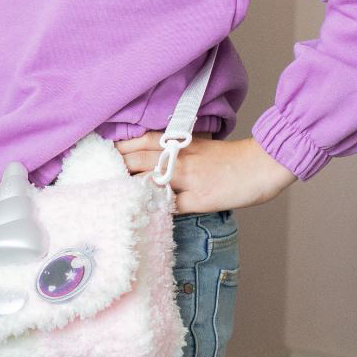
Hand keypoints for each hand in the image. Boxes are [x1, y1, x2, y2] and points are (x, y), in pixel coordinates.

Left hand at [114, 133, 295, 214]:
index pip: (141, 141)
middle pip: (137, 159)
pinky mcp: (198, 199)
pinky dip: (154, 210)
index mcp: (181, 142)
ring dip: (128, 188)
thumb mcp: (201, 146)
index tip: (99, 154)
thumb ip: (177, 151)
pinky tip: (140, 215)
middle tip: (94, 177)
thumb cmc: (232, 158)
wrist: (261, 165)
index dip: (118, 148)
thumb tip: (153, 161)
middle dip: (115, 168)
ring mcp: (188, 178)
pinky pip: (170, 206)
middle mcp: (180, 157)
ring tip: (108, 196)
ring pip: (149, 180)